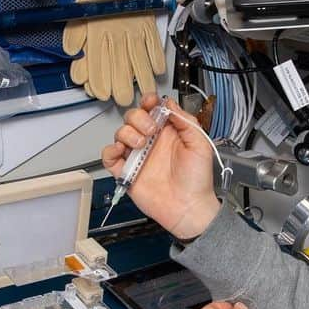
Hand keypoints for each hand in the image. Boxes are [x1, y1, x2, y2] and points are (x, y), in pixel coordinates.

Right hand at [101, 93, 220, 239]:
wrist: (188, 207)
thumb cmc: (197, 180)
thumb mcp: (199, 144)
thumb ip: (186, 121)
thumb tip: (170, 103)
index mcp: (168, 133)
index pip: (152, 109)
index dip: (148, 102)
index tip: (150, 102)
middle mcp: (151, 142)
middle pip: (133, 117)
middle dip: (138, 118)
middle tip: (150, 130)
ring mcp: (137, 156)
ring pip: (120, 133)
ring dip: (127, 133)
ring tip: (141, 144)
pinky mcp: (126, 171)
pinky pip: (109, 156)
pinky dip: (110, 150)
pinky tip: (122, 152)